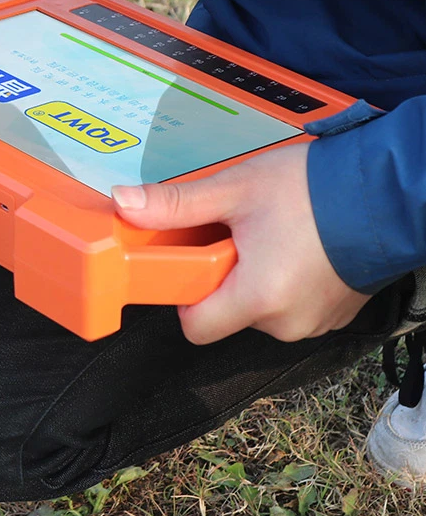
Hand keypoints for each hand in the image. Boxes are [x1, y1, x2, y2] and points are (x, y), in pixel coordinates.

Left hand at [111, 142, 369, 343]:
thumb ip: (176, 204)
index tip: (192, 261)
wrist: (391, 189)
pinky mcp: (334, 316)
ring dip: (254, 279)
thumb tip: (125, 204)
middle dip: (222, 277)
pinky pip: (290, 308)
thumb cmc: (315, 188)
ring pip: (258, 310)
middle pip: (227, 315)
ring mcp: (315, 324)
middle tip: (237, 235)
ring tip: (272, 236)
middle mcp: (287, 323)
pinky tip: (295, 246)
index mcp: (257, 299)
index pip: (195, 327)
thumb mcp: (233, 190)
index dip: (185, 295)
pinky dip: (283, 282)